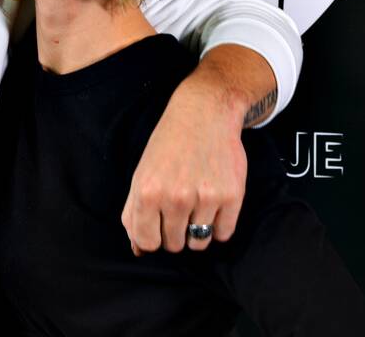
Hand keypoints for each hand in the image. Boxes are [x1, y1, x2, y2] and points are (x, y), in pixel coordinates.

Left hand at [121, 65, 248, 253]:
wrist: (204, 113)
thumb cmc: (169, 144)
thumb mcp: (142, 174)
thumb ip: (134, 213)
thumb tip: (138, 250)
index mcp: (148, 193)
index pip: (147, 242)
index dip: (152, 236)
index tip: (158, 223)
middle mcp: (176, 198)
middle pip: (174, 245)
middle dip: (174, 231)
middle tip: (179, 206)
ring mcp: (205, 198)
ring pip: (199, 242)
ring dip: (197, 231)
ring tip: (196, 205)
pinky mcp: (231, 196)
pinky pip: (223, 233)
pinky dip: (218, 226)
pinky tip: (213, 204)